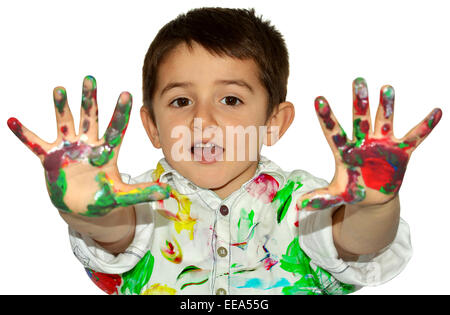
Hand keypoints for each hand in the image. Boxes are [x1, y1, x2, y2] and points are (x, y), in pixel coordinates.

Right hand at [7, 75, 170, 216]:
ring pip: (65, 123)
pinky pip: (35, 143)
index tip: (127, 94)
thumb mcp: (121, 195)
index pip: (116, 129)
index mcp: (107, 152)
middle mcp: (89, 145)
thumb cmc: (103, 197)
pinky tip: (11, 120)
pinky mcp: (51, 158)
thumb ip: (142, 192)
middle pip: (90, 118)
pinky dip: (23, 134)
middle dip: (90, 100)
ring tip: (59, 89)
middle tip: (90, 79)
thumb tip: (168, 191)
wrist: (81, 206)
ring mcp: (69, 149)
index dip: (121, 113)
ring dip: (61, 107)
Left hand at [298, 77, 441, 209]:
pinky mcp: (401, 151)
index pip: (333, 132)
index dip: (326, 117)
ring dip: (387, 106)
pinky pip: (415, 137)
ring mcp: (383, 144)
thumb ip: (321, 197)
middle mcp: (363, 142)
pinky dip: (426, 126)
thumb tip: (299, 205)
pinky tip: (437, 112)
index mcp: (345, 151)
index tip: (318, 99)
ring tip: (387, 88)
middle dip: (359, 102)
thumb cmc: (354, 190)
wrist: (374, 196)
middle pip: (360, 119)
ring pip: (385, 121)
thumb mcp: (338, 194)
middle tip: (358, 81)